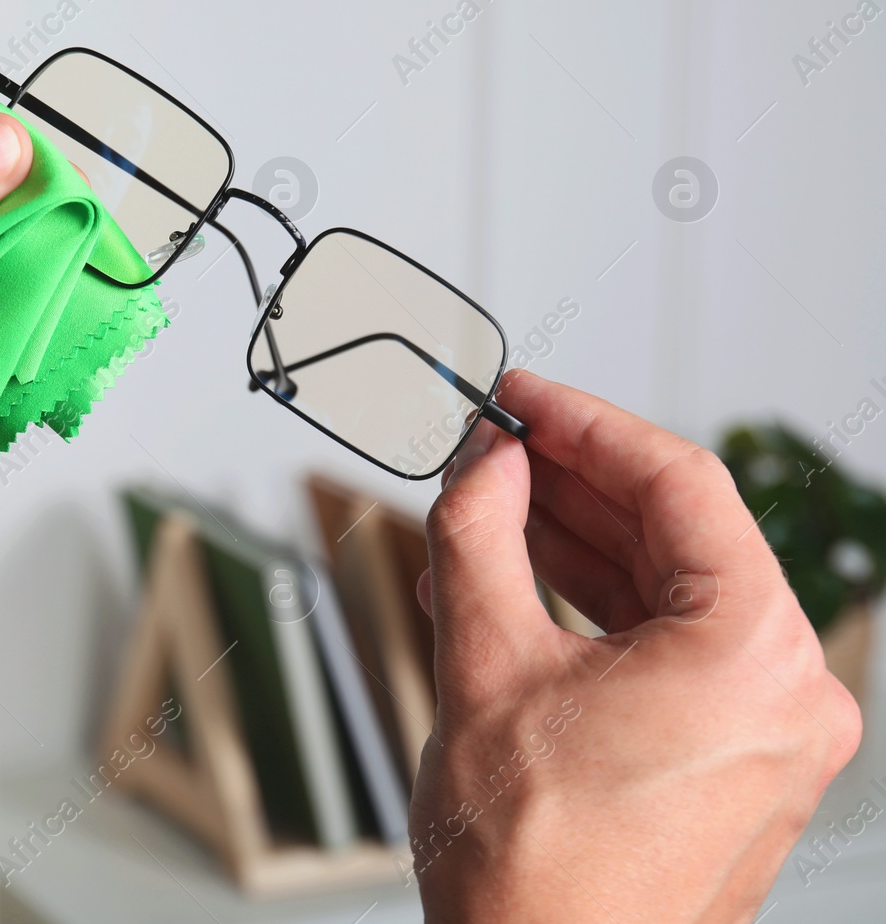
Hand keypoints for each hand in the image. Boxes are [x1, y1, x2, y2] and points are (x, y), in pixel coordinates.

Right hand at [410, 370, 860, 922]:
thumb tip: (483, 461)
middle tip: (499, 445)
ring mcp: (769, 736)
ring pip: (672, 595)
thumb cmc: (532, 870)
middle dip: (576, 484)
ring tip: (493, 509)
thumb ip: (479, 534)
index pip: (679, 485)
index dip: (586, 424)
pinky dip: (599, 613)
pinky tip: (523, 582)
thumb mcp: (483, 665)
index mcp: (755, 657)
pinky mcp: (735, 765)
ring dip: (580, 546)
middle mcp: (788, 694)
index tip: (522, 397)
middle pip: (680, 537)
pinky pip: (672, 653)